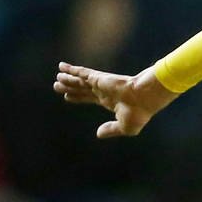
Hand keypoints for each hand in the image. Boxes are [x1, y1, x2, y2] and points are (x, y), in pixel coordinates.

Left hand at [52, 62, 174, 138]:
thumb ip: (111, 130)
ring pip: (79, 81)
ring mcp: (100, 83)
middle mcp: (103, 91)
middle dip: (70, 87)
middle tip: (57, 86)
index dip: (78, 98)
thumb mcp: (125, 128)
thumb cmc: (139, 114)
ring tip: (56, 78)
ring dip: (67, 79)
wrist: (144, 99)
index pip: (90, 98)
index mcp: (109, 101)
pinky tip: (62, 67)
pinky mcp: (99, 78)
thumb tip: (98, 134)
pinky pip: (82, 73)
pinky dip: (71, 70)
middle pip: (82, 89)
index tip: (67, 96)